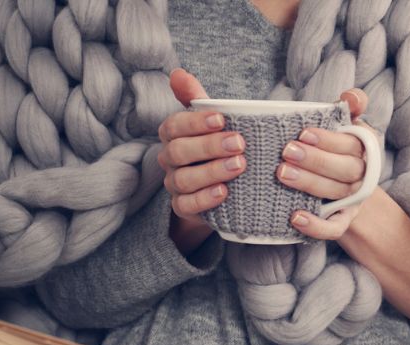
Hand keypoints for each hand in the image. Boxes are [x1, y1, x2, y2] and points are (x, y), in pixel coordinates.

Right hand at [157, 68, 247, 230]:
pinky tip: (224, 192)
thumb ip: (196, 98)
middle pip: (178, 152)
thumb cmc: (216, 146)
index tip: (222, 119)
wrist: (221, 187)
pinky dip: (205, 199)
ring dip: (212, 171)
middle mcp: (170, 159)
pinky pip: (186, 205)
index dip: (195, 122)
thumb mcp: (211, 121)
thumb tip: (177, 72)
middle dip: (209, 146)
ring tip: (239, 166)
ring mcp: (174, 184)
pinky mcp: (183, 207)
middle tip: (239, 143)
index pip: (174, 125)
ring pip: (183, 179)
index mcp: (173, 135)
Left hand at [277, 88, 382, 240]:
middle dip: (316, 160)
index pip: (352, 144)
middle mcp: (364, 175)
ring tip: (282, 173)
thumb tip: (351, 97)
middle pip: (346, 169)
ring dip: (309, 183)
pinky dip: (316, 225)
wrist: (343, 189)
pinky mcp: (342, 221)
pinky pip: (334, 228)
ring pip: (337, 193)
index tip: (303, 132)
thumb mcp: (344, 125)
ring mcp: (354, 200)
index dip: (329, 140)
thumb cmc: (336, 148)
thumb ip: (349, 107)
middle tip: (287, 151)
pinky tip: (295, 217)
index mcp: (366, 148)